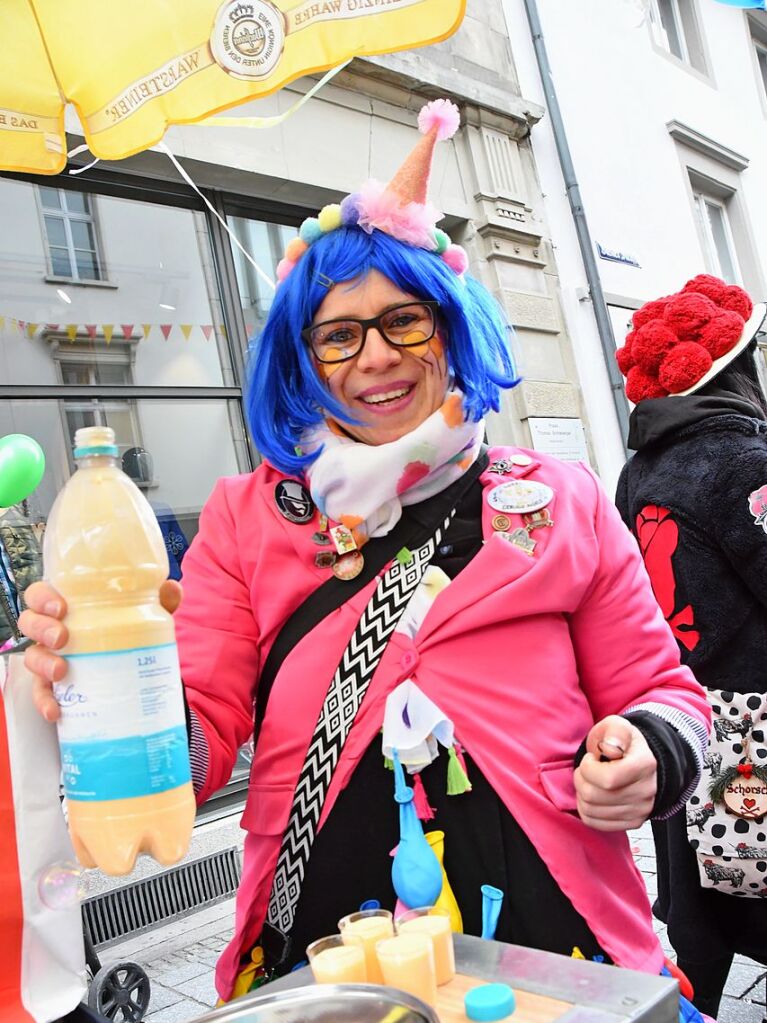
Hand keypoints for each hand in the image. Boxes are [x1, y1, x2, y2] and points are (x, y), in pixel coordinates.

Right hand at [18, 579, 182, 722]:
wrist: (132, 670)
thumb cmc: (126, 632)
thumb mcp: (143, 615)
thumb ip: (158, 600)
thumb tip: (173, 588)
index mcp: (67, 606)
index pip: (40, 595)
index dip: (43, 598)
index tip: (61, 607)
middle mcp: (52, 630)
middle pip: (30, 623)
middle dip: (42, 628)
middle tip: (62, 637)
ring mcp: (50, 659)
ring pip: (32, 657)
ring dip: (42, 663)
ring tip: (61, 670)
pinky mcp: (54, 686)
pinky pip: (41, 694)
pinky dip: (45, 702)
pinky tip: (56, 711)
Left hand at [574, 715, 656, 830]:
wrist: (636, 761)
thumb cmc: (621, 742)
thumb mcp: (617, 725)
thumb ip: (615, 731)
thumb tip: (611, 747)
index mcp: (645, 765)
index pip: (608, 779)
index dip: (589, 768)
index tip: (591, 758)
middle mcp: (646, 791)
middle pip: (594, 795)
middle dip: (581, 779)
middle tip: (588, 769)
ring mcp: (641, 810)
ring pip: (591, 810)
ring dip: (582, 794)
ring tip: (591, 781)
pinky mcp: (632, 823)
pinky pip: (595, 823)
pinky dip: (586, 809)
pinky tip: (593, 795)